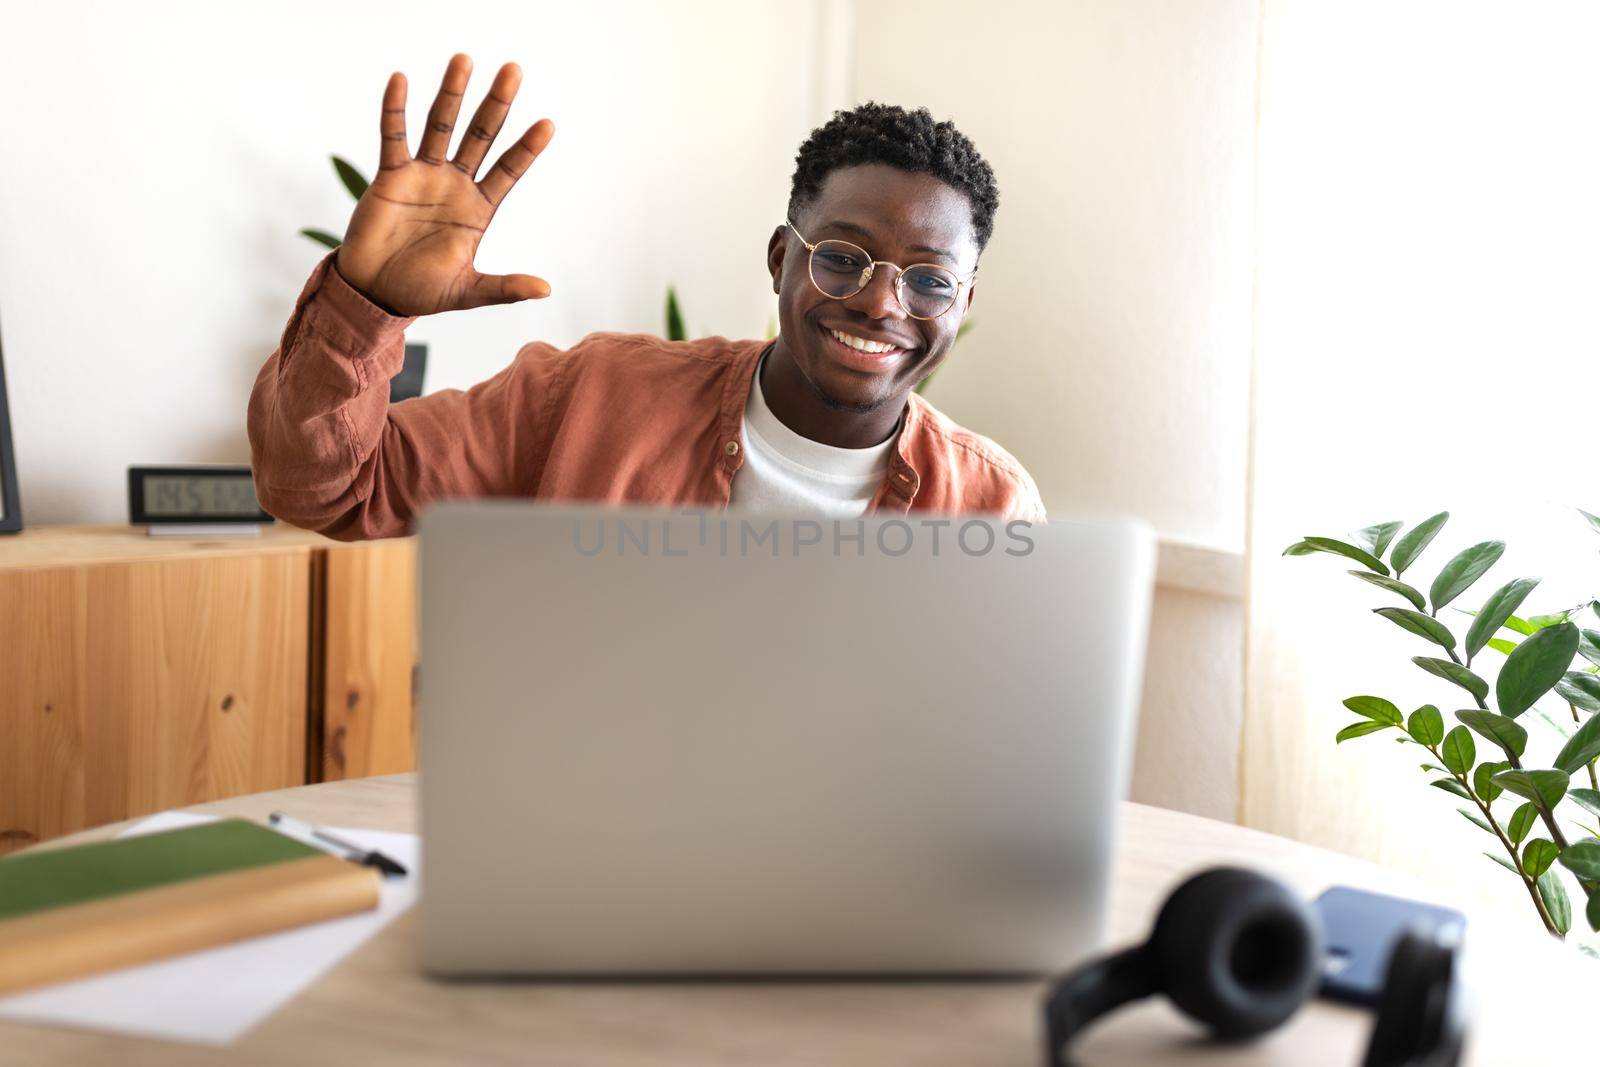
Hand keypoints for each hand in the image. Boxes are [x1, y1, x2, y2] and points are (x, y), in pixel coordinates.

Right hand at [335, 54, 553, 315]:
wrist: (375, 293)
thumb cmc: (422, 292)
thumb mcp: (469, 292)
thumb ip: (505, 288)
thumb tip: (545, 289)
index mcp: (478, 209)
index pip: (508, 171)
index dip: (526, 149)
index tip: (548, 124)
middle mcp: (455, 185)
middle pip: (480, 136)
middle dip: (496, 105)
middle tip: (513, 71)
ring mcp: (424, 176)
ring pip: (441, 126)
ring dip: (452, 94)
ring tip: (465, 60)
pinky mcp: (390, 176)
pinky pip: (393, 137)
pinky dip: (395, 110)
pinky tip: (401, 81)